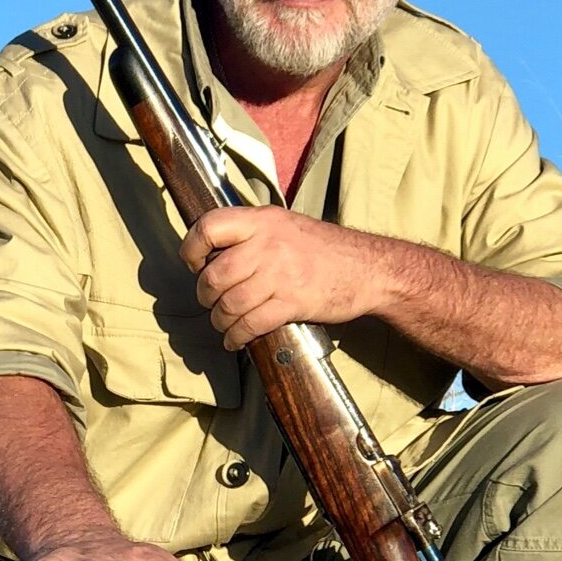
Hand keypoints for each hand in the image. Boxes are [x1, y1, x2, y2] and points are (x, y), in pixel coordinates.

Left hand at [179, 207, 385, 349]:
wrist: (369, 268)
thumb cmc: (324, 249)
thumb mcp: (285, 226)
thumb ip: (251, 235)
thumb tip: (211, 255)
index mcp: (262, 220)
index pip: (209, 226)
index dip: (192, 248)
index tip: (194, 264)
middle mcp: (268, 244)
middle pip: (214, 275)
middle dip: (205, 295)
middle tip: (211, 301)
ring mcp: (280, 274)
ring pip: (229, 304)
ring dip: (220, 320)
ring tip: (224, 323)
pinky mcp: (292, 303)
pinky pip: (250, 324)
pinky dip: (236, 336)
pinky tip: (235, 340)